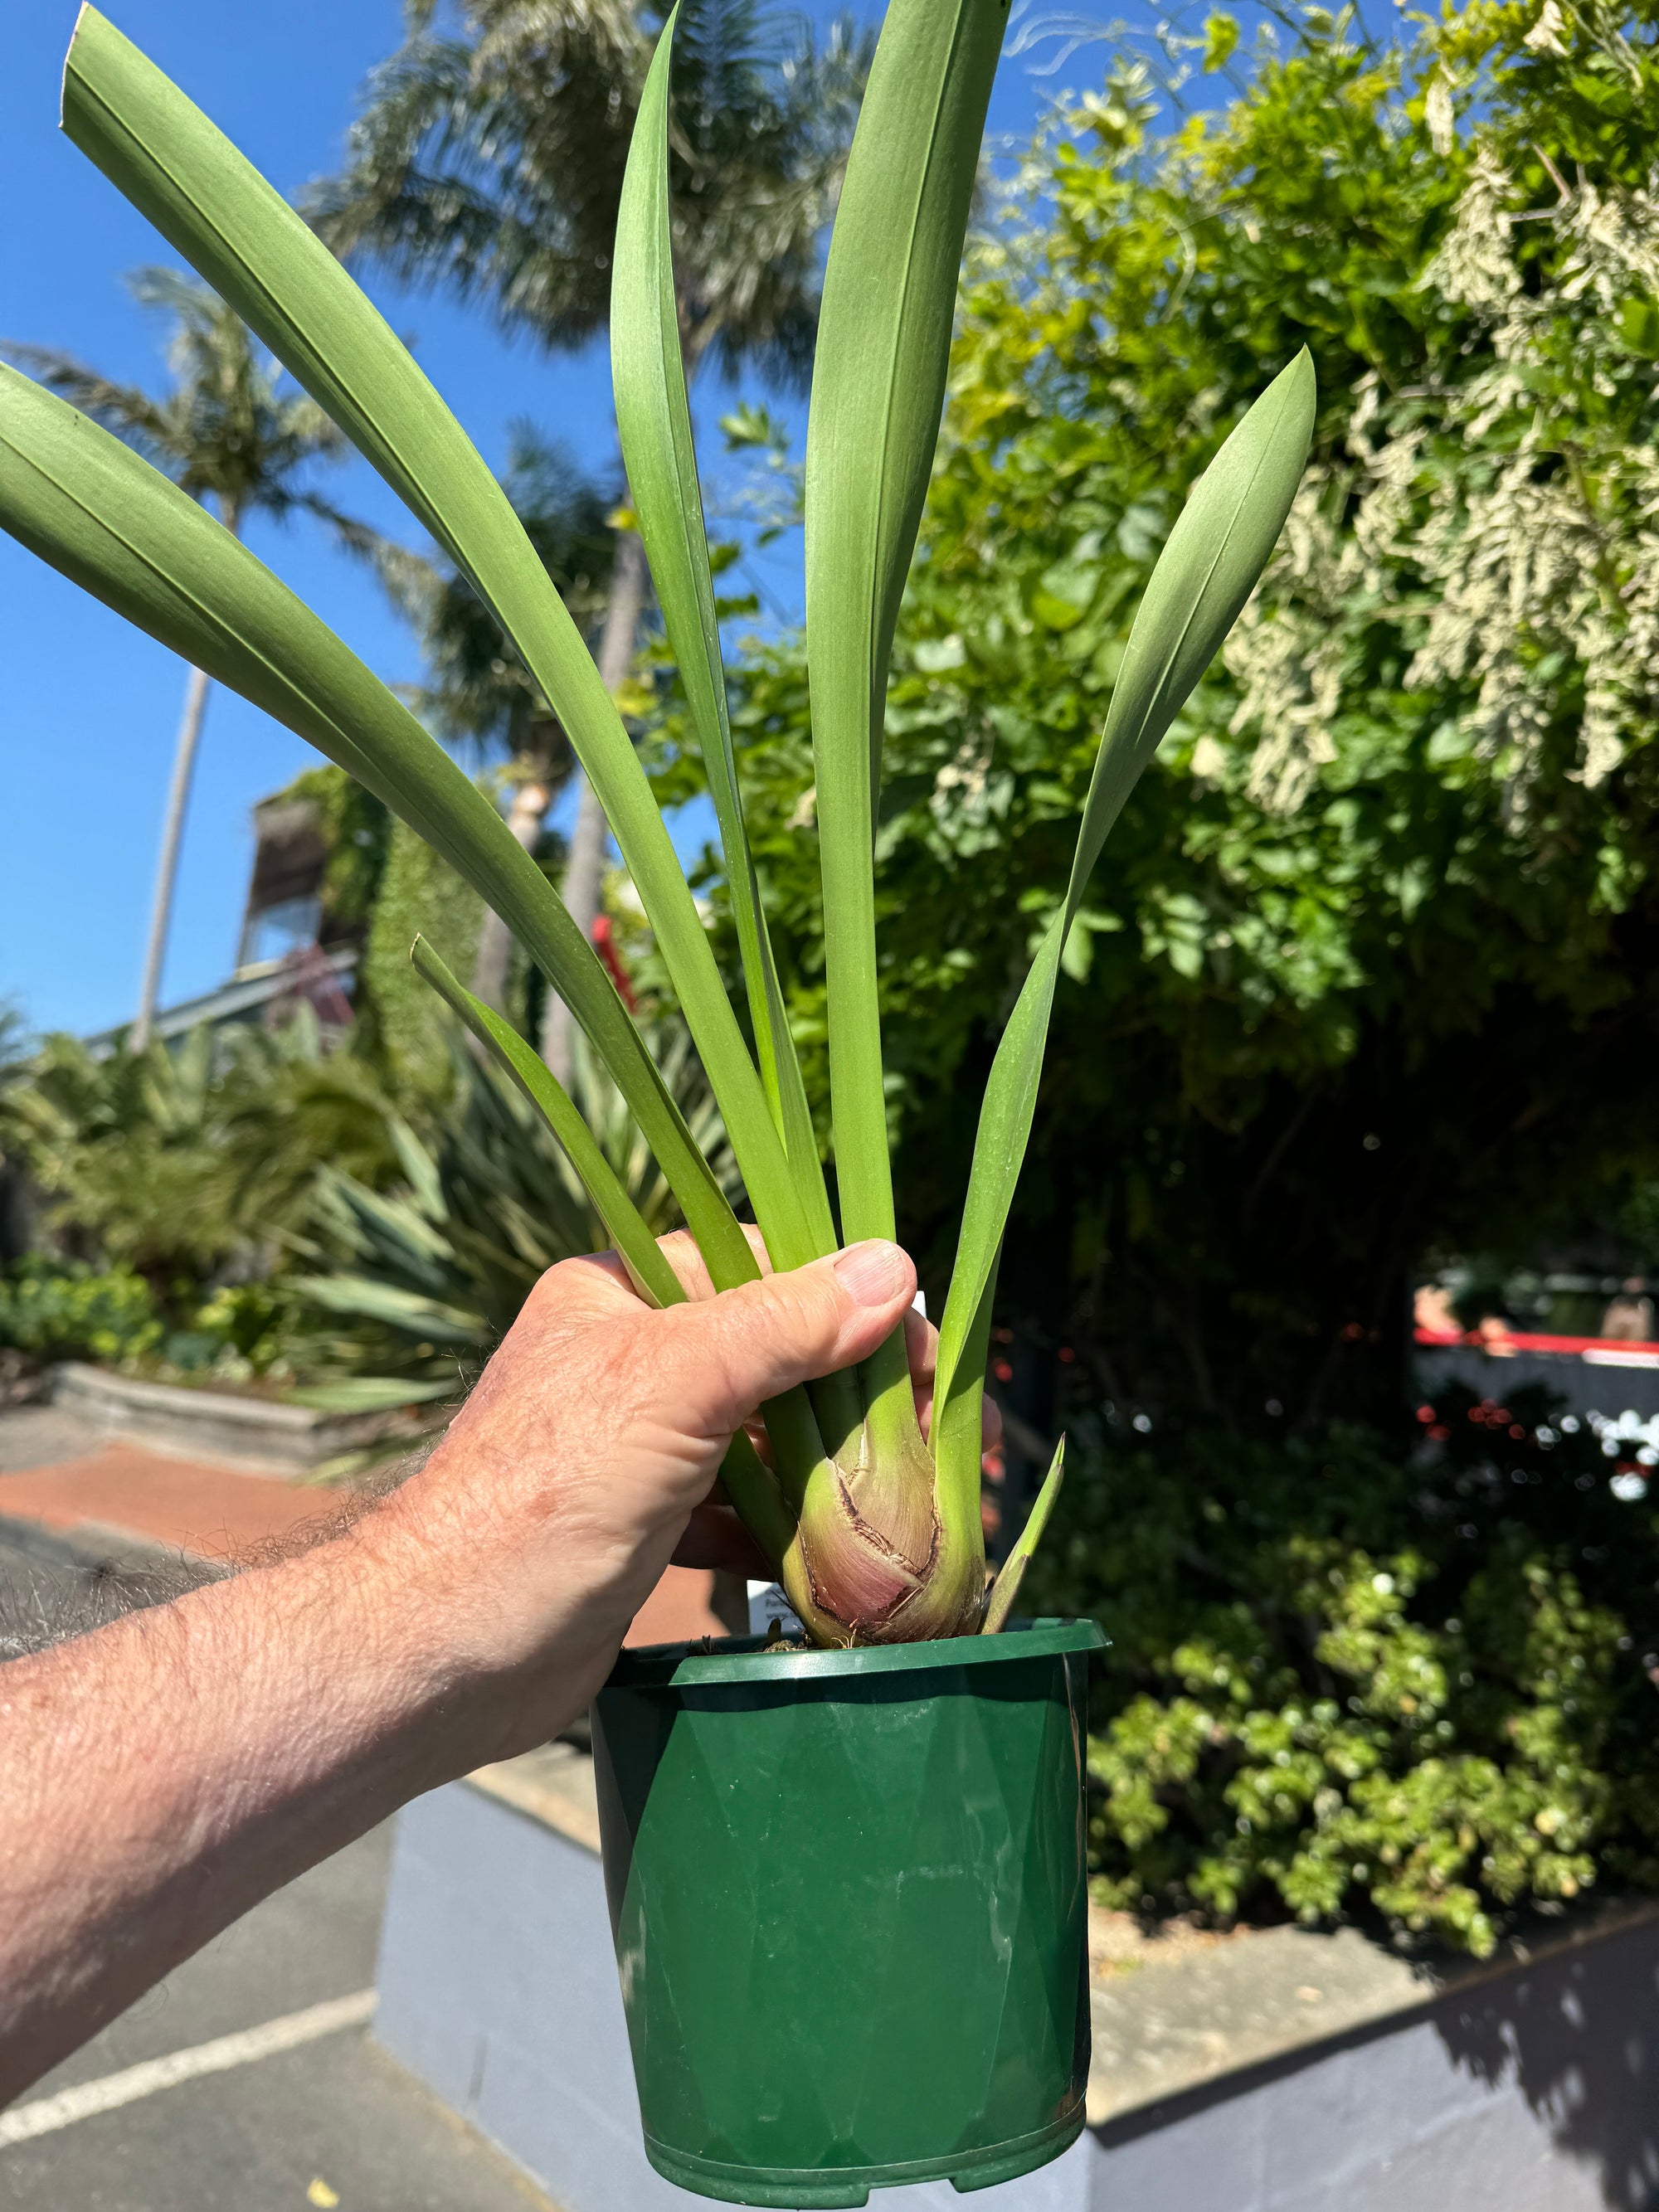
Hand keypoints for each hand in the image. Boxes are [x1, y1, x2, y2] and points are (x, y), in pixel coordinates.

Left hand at [373, 1232, 947, 1763]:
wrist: (439, 1657)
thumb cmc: (541, 1501)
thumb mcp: (671, 1388)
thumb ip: (783, 1326)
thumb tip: (895, 1268)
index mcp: (617, 1295)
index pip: (760, 1265)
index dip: (846, 1302)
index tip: (920, 1354)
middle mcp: (626, 1359)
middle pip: (773, 1355)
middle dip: (850, 1397)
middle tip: (926, 1439)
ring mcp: (635, 1447)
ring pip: (762, 1437)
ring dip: (828, 1469)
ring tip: (900, 1503)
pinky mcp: (642, 1527)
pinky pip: (739, 1509)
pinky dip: (785, 1530)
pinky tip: (830, 1563)